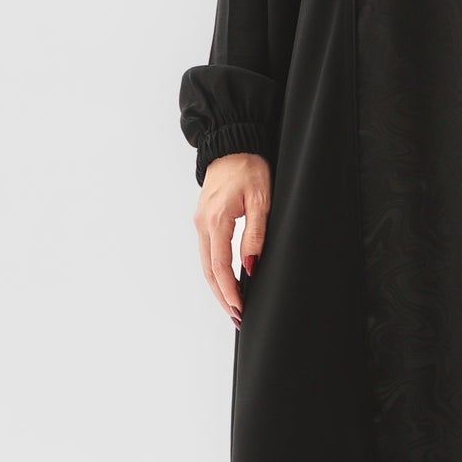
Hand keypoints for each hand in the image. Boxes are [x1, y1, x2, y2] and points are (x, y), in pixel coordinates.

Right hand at [196, 152, 271, 329]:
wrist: (232, 145)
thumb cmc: (250, 168)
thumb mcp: (261, 200)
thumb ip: (255, 234)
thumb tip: (250, 266)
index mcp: (216, 220)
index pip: (220, 266)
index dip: (229, 291)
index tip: (240, 308)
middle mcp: (203, 224)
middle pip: (209, 270)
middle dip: (222, 296)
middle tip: (237, 317)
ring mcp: (200, 222)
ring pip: (207, 264)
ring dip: (218, 286)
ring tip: (233, 306)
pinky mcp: (204, 220)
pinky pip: (208, 252)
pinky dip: (216, 271)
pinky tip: (226, 282)